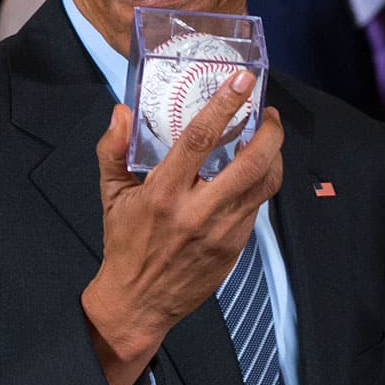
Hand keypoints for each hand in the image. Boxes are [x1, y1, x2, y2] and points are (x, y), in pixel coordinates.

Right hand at [82, 70, 283, 384]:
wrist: (138, 303)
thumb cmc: (124, 243)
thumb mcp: (111, 195)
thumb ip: (112, 150)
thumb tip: (120, 111)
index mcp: (164, 193)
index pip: (200, 139)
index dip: (225, 105)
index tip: (243, 81)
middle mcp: (197, 211)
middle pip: (251, 163)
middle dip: (270, 132)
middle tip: (270, 113)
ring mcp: (222, 231)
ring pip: (264, 185)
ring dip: (273, 155)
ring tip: (268, 137)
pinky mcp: (236, 247)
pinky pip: (258, 206)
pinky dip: (262, 182)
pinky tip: (256, 169)